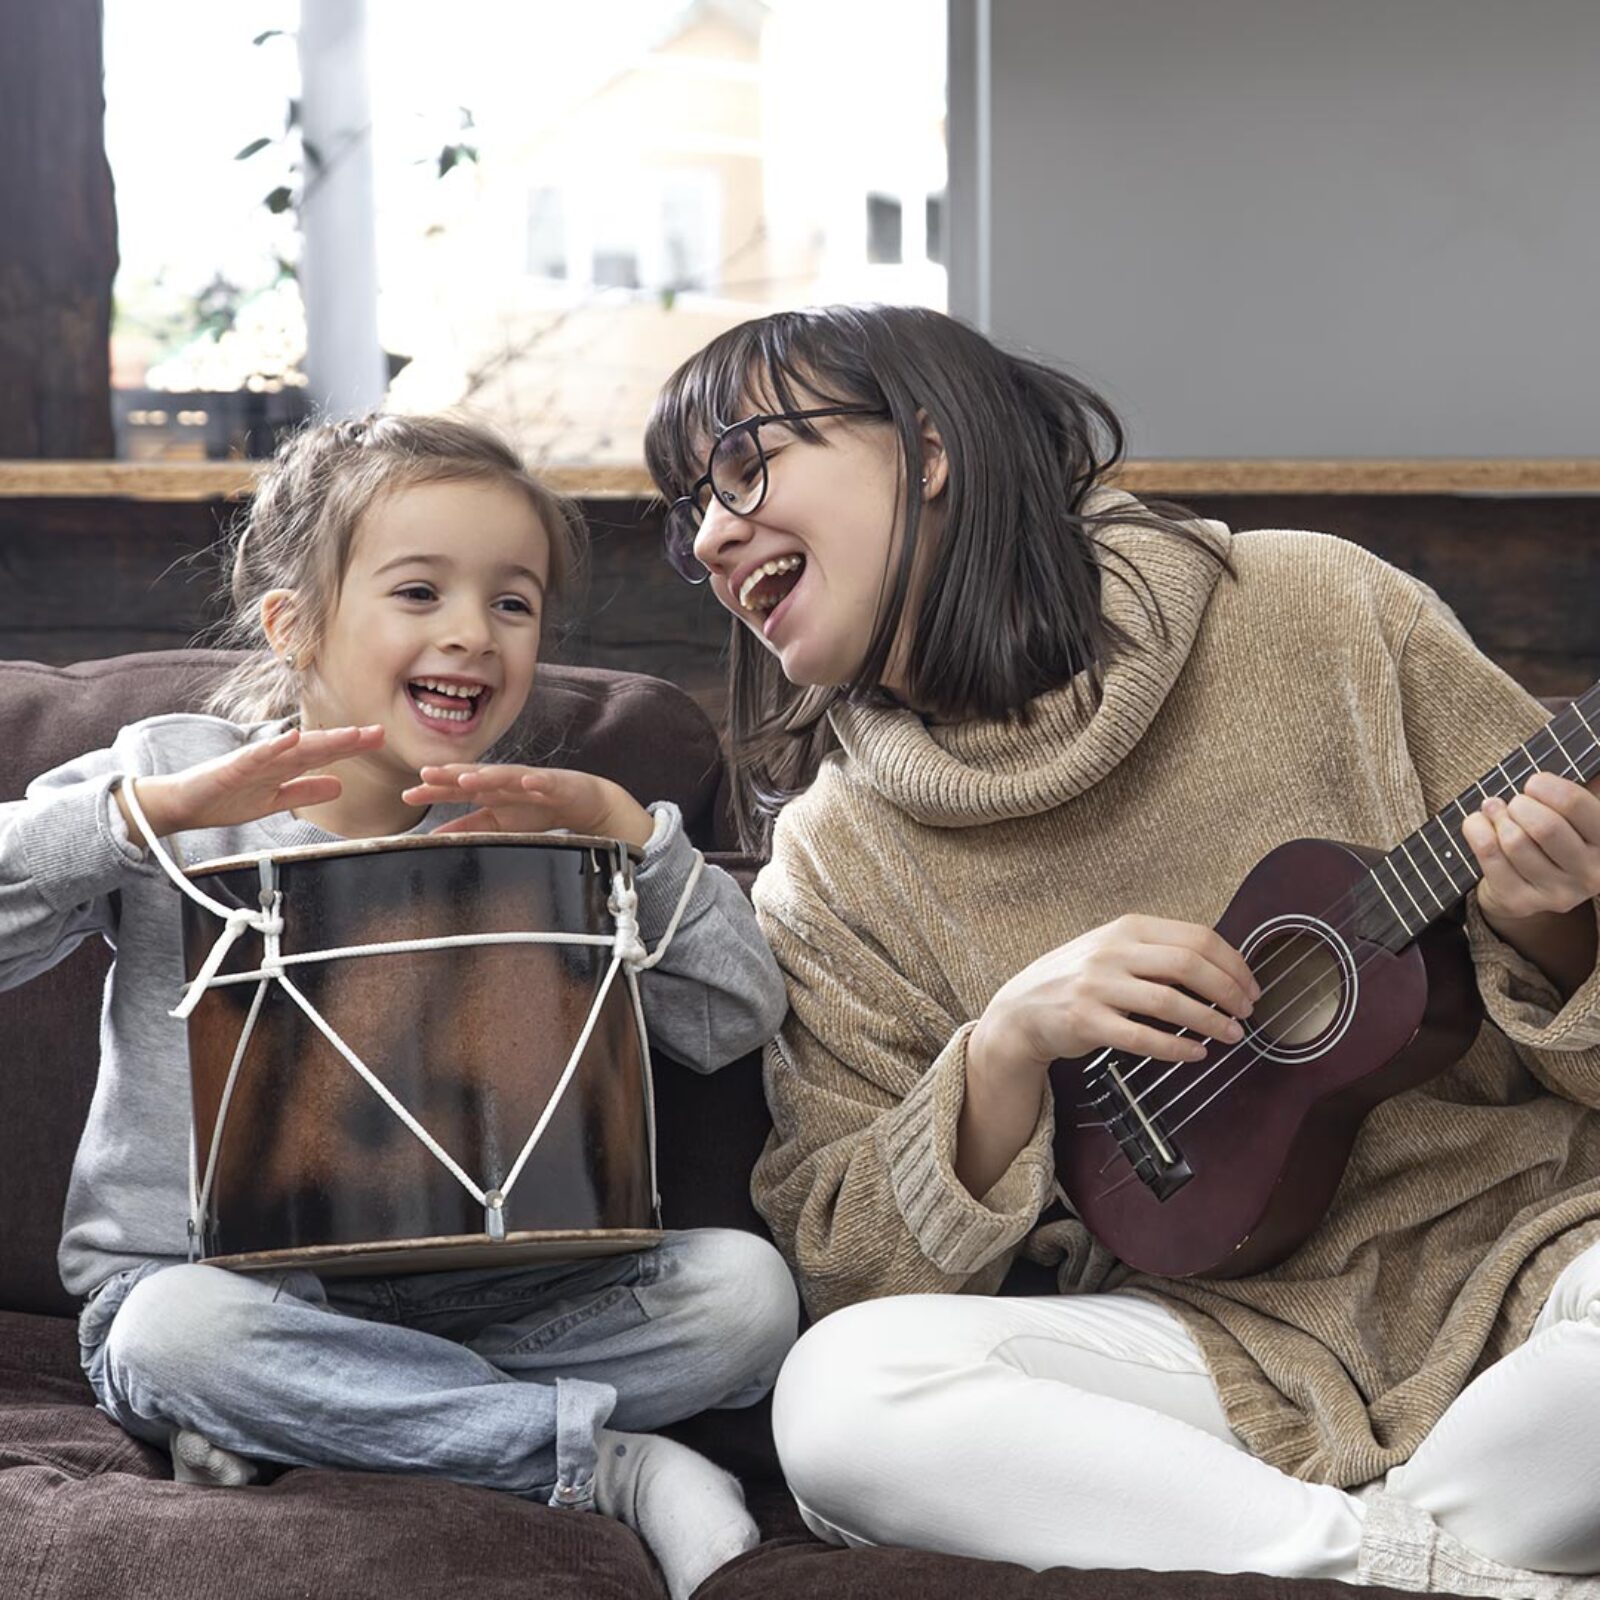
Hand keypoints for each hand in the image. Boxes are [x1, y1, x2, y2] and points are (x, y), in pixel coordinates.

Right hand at [117, 725, 385, 844]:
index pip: (324, 754)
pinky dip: (275, 748)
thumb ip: (304, 792)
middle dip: (347, 740)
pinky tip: (294, 737)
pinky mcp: (232, 768)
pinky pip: (256, 757)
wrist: (182, 805)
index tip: (380, 738)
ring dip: (322, 740)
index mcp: (283, 767)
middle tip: (379, 732)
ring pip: (293, 749)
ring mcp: (253, 762)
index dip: (351, 747)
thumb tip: (339, 787)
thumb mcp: (273, 801)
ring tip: (350, 734)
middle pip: (316, 747)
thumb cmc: (224, 799)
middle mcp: (273, 759)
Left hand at [401, 764, 654, 847]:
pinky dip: (536, 781)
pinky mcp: (556, 784)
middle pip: (475, 776)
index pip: (457, 789)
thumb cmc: (539, 809)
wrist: (583, 801)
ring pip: (505, 776)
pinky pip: (545, 782)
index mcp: (490, 792)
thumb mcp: (499, 824)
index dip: (434, 790)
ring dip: (487, 776)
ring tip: (468, 779)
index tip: (409, 793)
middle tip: (427, 774)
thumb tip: (436, 838)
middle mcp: (505, 782)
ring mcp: (530, 781)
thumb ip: (469, 827)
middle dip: (452, 774)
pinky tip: (526, 781)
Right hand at [968, 915, 1259, 1086]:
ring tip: (1232, 1034)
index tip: (1251, 986)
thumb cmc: (1078, 979)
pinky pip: (1142, 1038)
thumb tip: (1220, 969)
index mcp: (1127, 929)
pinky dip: (1177, 1048)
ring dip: (1210, 1021)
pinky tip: (1196, 1053)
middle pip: (1189, 965)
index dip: (1233, 964)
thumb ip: (1157, 953)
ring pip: (1170, 1002)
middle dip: (1229, 991)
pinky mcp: (1087, 1022)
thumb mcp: (1114, 950)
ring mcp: (1097, 987)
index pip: (1196, 938)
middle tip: (1247, 1012)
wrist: (1022, 1008)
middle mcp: (1112, 953)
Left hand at [1462, 772, 1599, 923]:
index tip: (1535, 784)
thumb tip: (1579, 759)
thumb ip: (1584, 789)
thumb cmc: (1556, 836)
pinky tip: (1478, 822)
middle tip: (1516, 803)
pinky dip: (1476, 829)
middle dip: (1521, 805)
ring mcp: (1558, 893)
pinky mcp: (1521, 902)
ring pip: (1514, 841)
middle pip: (1544, 826)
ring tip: (1497, 811)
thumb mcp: (1580, 813)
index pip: (1575, 804)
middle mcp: (1591, 874)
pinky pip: (1489, 855)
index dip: (1546, 786)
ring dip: (1498, 816)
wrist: (1529, 885)